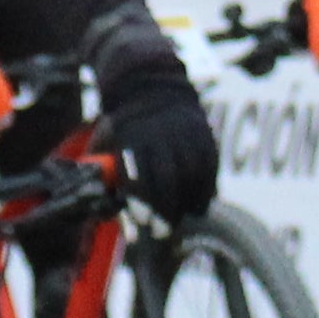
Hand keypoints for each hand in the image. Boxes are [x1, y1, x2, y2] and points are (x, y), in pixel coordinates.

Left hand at [102, 58, 219, 223]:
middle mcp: (160, 133)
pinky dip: (207, 186)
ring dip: (190, 201)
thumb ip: (109, 178)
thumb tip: (117, 218)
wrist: (149, 85)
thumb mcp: (108, 144)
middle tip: (163, 232)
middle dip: (166, 210)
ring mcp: (184, 131)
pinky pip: (210, 164)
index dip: (144, 202)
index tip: (145, 223)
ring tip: (185, 217)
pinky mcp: (203, 132)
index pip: (139, 174)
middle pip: (167, 177)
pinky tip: (201, 203)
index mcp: (132, 135)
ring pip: (192, 172)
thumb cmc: (123, 127)